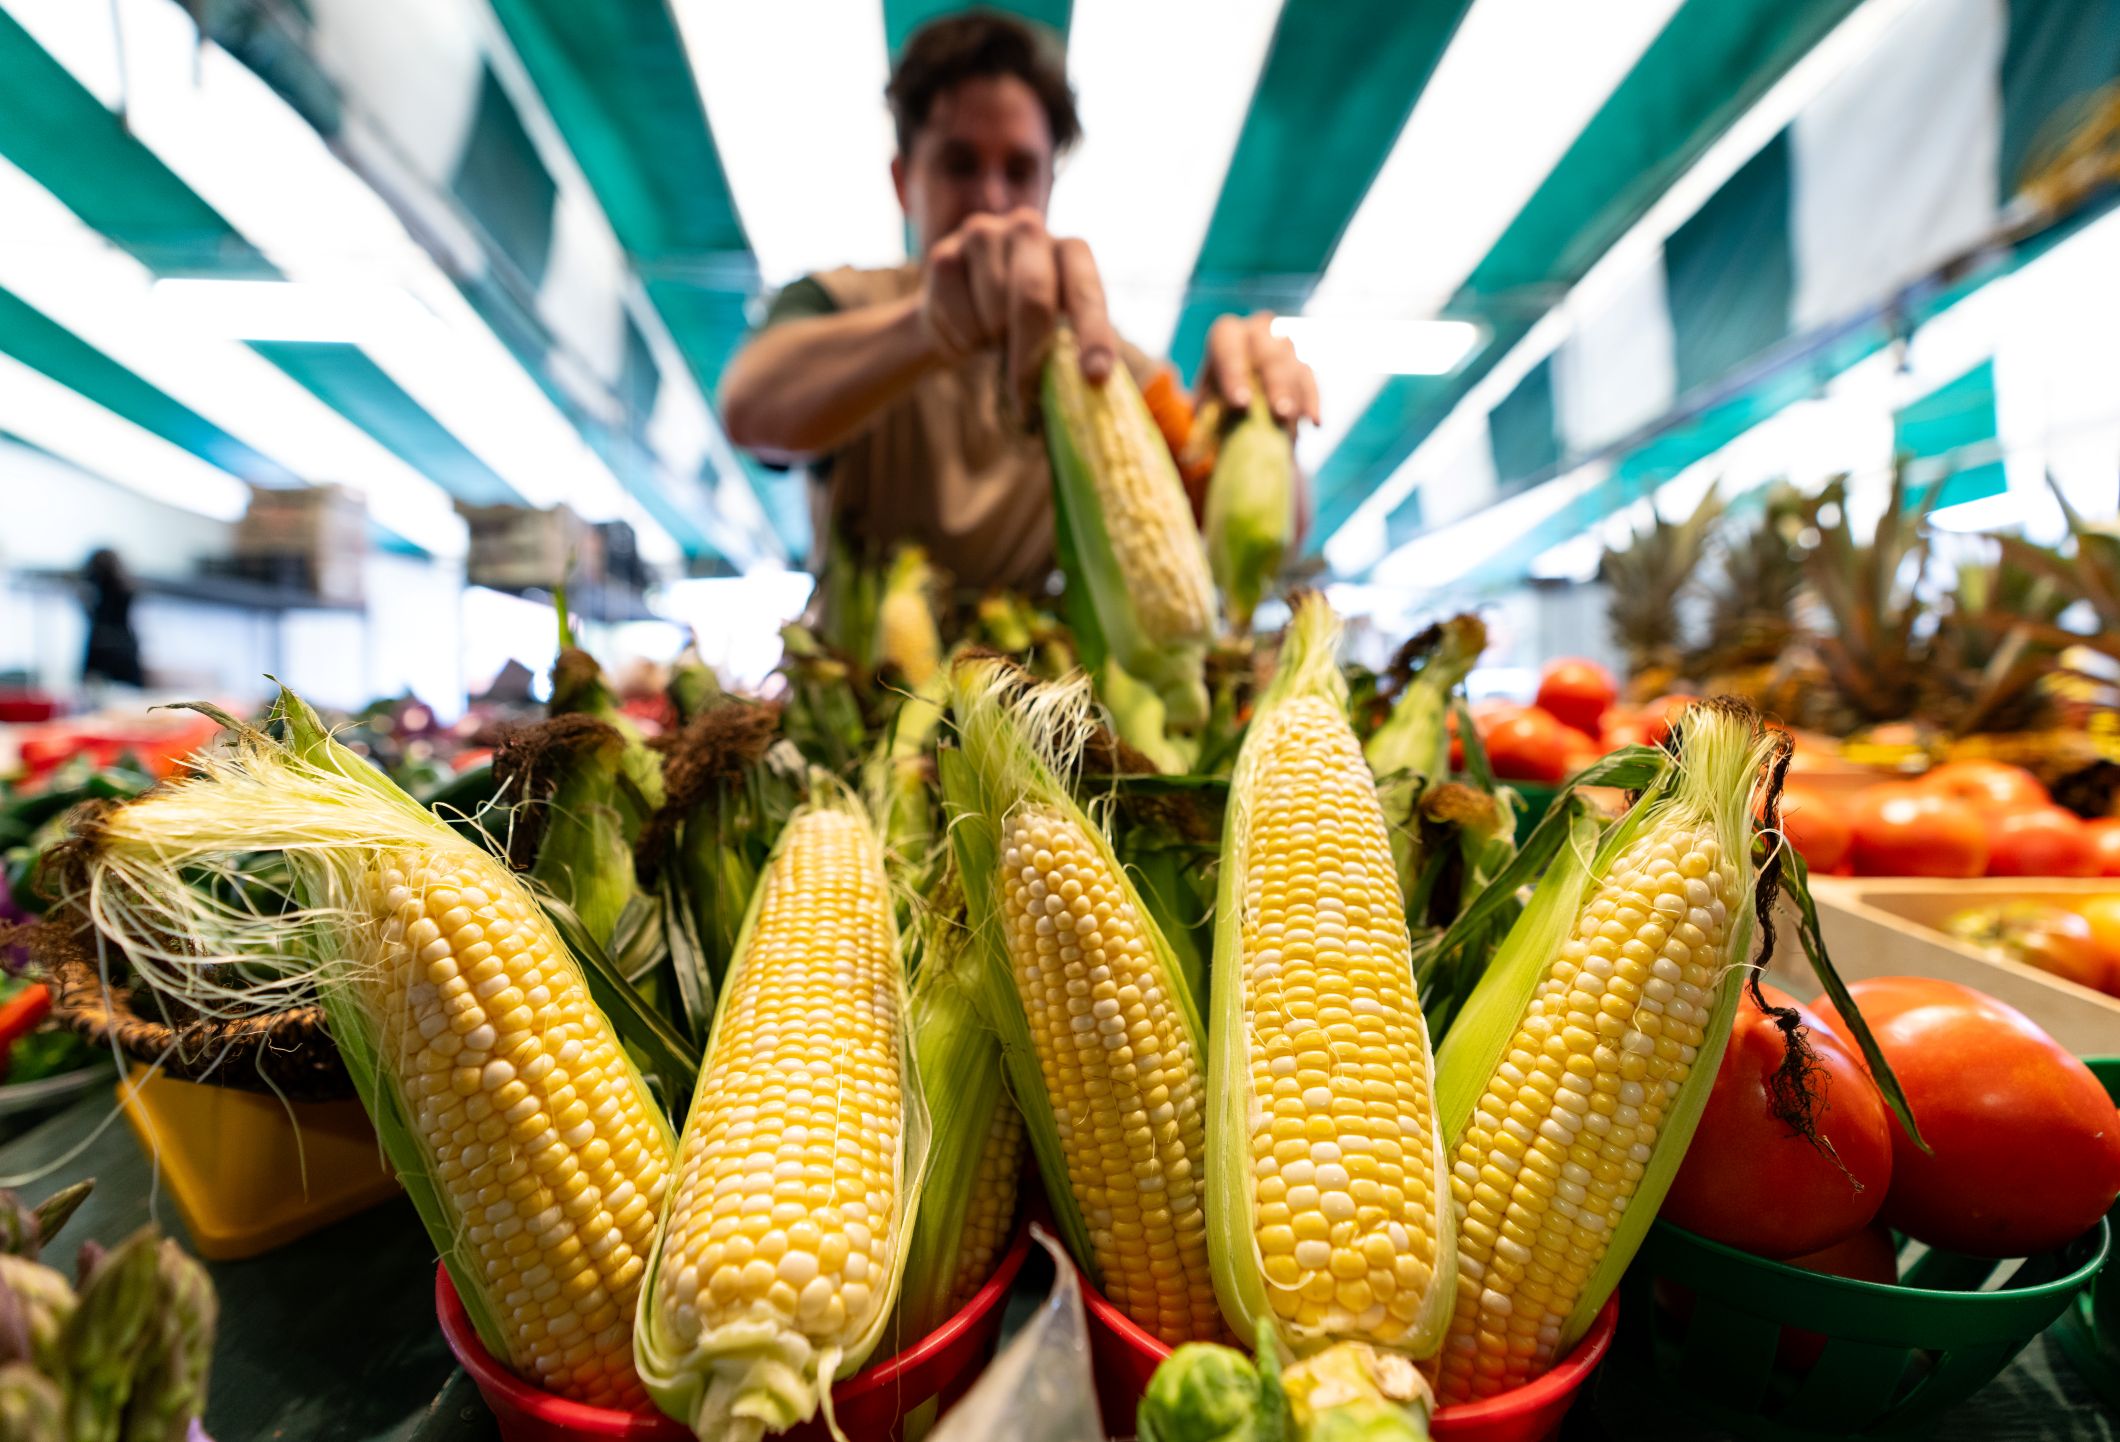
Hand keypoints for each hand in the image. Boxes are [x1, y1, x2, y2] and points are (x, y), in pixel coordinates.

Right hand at [920, 208, 1117, 410]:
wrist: (961, 304)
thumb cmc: (1021, 323)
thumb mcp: (1055, 329)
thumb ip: (1070, 350)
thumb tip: (1089, 391)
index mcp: (1071, 250)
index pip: (1086, 292)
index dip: (1093, 335)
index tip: (1095, 377)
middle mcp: (1030, 230)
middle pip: (1032, 299)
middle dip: (1029, 355)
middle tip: (1024, 398)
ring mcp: (983, 235)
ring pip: (991, 312)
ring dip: (992, 343)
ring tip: (993, 339)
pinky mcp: (944, 254)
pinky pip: (955, 314)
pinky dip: (961, 339)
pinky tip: (967, 330)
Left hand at [1201, 312, 1318, 427]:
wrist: (1233, 410)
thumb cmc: (1214, 405)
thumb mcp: (1201, 407)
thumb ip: (1207, 412)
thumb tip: (1219, 422)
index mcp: (1226, 335)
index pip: (1229, 344)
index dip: (1235, 373)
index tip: (1240, 404)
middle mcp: (1257, 332)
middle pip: (1269, 350)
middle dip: (1276, 383)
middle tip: (1279, 413)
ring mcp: (1283, 347)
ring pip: (1293, 364)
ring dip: (1295, 395)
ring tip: (1292, 421)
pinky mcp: (1301, 367)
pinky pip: (1309, 381)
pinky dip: (1312, 402)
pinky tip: (1314, 422)